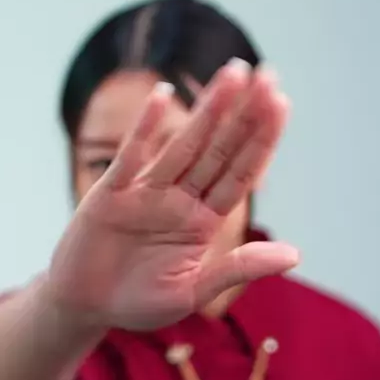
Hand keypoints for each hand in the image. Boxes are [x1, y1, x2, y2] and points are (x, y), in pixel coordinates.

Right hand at [48, 59, 298, 330]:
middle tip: (267, 73)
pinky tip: (164, 97)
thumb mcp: (192, 291)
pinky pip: (131, 157)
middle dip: (243, 114)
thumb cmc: (138, 302)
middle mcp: (179, 199)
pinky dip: (145, 129)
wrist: (84, 306)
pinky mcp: (111, 194)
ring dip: (208, 110)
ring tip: (234, 73)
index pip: (240, 174)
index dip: (261, 140)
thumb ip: (238, 268)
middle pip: (218, 150)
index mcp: (202, 221)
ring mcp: (146, 192)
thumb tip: (295, 254)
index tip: (282, 103)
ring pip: (183, 145)